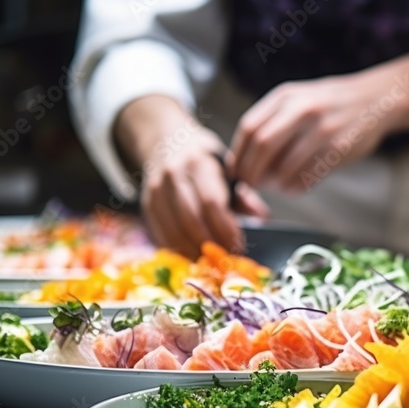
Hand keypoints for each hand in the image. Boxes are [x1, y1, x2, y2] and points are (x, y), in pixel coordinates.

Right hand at [114, 96, 269, 257]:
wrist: (166, 142)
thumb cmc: (205, 161)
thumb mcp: (227, 167)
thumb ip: (244, 195)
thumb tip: (261, 219)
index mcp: (198, 163)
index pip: (212, 202)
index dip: (226, 229)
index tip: (239, 245)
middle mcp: (173, 175)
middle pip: (191, 220)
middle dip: (212, 244)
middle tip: (228, 260)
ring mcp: (155, 190)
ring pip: (174, 231)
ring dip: (195, 252)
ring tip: (213, 264)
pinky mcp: (147, 205)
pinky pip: (162, 234)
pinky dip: (179, 251)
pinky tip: (194, 259)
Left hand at [227, 74, 391, 192]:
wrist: (375, 99)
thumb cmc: (329, 104)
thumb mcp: (297, 98)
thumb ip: (271, 121)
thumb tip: (242, 159)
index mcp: (286, 96)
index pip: (249, 128)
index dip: (238, 155)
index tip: (236, 172)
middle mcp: (303, 109)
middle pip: (263, 146)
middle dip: (251, 172)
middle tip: (250, 185)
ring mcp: (322, 130)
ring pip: (285, 166)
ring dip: (275, 184)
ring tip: (276, 186)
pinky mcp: (339, 150)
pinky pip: (309, 176)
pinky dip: (296, 187)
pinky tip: (294, 186)